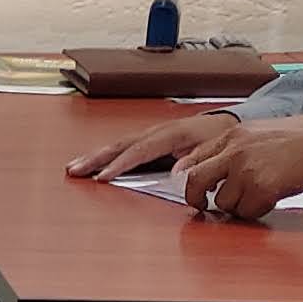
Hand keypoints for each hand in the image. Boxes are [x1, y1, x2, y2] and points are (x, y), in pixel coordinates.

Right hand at [74, 112, 243, 183]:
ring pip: (119, 144)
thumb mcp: (212, 151)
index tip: (103, 177)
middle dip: (96, 158)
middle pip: (121, 144)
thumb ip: (194, 161)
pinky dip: (107, 154)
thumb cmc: (219, 139)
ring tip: (75, 167)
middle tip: (75, 169)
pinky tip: (94, 162)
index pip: (140, 151)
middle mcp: (158, 131)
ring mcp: (152, 133)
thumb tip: (175, 173)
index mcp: (172, 133)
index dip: (120, 164)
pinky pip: (124, 146)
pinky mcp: (150, 138)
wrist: (228, 124)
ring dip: (96, 155)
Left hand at [172, 113, 302, 221]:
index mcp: (233, 135)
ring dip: (236, 206)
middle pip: (195, 181)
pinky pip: (246, 212)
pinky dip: (255, 211)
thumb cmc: (298, 140)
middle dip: (195, 198)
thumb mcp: (258, 132)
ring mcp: (245, 171)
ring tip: (256, 196)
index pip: (195, 156)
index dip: (185, 175)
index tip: (187, 185)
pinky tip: (270, 199)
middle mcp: (234, 152)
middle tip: (201, 206)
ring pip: (223, 202)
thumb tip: (211, 166)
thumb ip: (234, 147)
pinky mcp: (259, 189)